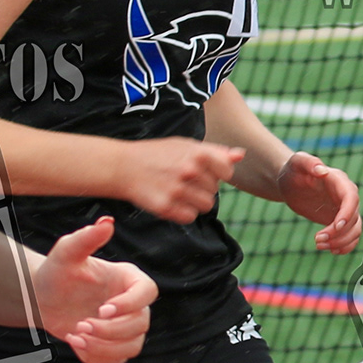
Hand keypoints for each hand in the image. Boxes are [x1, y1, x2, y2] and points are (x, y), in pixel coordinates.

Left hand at [34, 217, 158, 362]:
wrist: (42, 297)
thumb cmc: (57, 271)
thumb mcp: (67, 253)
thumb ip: (86, 238)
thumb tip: (107, 222)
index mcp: (128, 279)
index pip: (148, 293)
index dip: (130, 304)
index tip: (103, 308)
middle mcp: (132, 304)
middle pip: (141, 324)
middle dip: (111, 330)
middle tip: (81, 323)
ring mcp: (124, 328)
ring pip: (133, 347)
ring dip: (105, 346)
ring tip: (77, 335)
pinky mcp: (112, 347)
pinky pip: (116, 362)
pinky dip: (96, 358)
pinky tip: (76, 344)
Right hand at [116, 137, 243, 222]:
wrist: (122, 166)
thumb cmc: (157, 154)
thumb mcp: (185, 145)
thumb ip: (215, 151)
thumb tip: (240, 155)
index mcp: (197, 154)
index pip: (227, 171)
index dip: (218, 173)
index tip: (205, 171)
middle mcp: (189, 171)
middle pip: (215, 190)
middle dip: (203, 186)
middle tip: (183, 179)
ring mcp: (178, 190)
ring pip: (206, 206)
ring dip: (196, 202)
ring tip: (180, 191)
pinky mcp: (166, 207)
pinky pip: (190, 217)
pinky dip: (183, 212)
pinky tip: (172, 201)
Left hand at [275, 151, 362, 253]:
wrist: (291, 183)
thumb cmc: (293, 170)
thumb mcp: (296, 163)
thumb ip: (308, 162)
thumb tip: (321, 170)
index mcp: (338, 181)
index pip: (351, 198)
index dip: (347, 213)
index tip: (336, 226)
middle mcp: (346, 196)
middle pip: (354, 218)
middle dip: (338, 233)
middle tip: (317, 239)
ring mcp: (344, 210)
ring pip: (355, 230)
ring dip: (341, 242)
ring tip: (319, 245)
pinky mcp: (339, 221)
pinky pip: (351, 236)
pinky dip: (345, 246)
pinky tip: (330, 250)